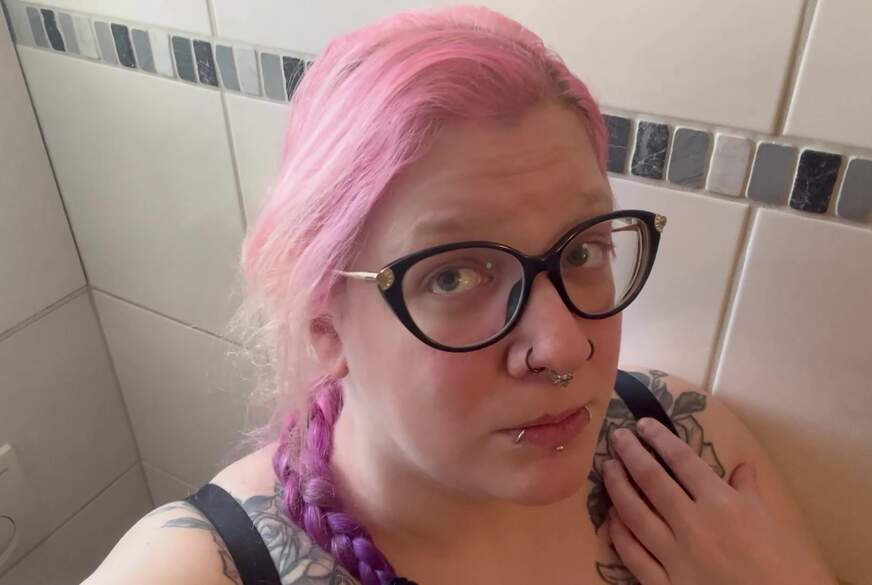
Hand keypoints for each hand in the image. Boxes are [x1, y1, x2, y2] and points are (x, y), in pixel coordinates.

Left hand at [602, 417, 835, 584]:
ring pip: (634, 514)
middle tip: (615, 436)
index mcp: (722, 504)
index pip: (682, 460)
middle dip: (629, 453)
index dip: (659, 438)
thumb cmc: (790, 572)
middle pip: (650, 479)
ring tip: (607, 468)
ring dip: (617, 487)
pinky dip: (619, 534)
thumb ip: (751, 494)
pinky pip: (633, 555)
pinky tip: (612, 519)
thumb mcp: (774, 526)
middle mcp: (692, 524)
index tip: (642, 425)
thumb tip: (742, 467)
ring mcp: (675, 556)